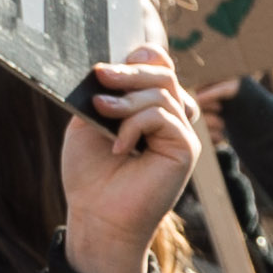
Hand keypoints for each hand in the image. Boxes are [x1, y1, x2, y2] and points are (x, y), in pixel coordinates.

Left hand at [55, 50, 202, 272]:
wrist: (96, 215)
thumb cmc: (89, 173)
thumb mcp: (87, 122)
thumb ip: (102, 94)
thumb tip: (109, 67)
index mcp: (149, 107)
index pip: (159, 67)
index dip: (142, 56)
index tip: (107, 64)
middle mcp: (170, 117)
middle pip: (163, 74)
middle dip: (129, 71)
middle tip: (100, 74)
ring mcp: (180, 132)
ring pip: (163, 93)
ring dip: (126, 99)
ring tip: (100, 112)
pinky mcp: (185, 148)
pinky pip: (164, 117)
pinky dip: (134, 124)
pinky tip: (117, 146)